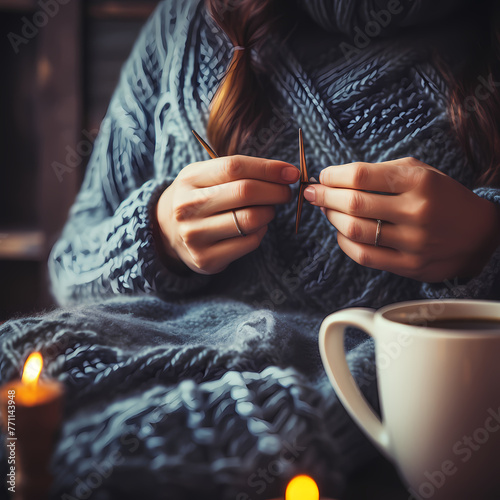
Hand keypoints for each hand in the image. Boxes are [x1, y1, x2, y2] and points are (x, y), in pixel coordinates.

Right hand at [155, 155, 298, 274]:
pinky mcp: (206, 259)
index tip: (291, 173)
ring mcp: (195, 235)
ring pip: (251, 219)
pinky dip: (261, 232)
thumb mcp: (206, 175)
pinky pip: (249, 242)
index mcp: (189, 179)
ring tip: (267, 209)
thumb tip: (286, 173)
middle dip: (276, 191)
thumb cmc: (198, 197)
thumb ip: (240, 171)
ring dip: (269, 212)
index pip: (235, 167)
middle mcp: (188, 207)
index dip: (268, 168)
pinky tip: (255, 227)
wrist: (167, 231)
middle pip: (245, 192)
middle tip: (286, 193)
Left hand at [304, 157, 499, 281]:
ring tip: (327, 210)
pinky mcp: (409, 265)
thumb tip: (336, 178)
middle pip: (353, 203)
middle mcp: (416, 211)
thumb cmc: (441, 197)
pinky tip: (341, 232)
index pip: (361, 176)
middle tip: (313, 193)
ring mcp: (413, 242)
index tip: (323, 176)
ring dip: (331, 218)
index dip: (333, 176)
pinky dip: (344, 242)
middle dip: (324, 196)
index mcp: (418, 181)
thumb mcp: (420, 172)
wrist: (478, 234)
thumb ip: (381, 173)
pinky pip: (364, 255)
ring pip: (354, 230)